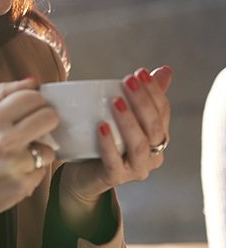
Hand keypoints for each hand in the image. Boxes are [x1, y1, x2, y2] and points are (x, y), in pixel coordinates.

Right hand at [0, 77, 58, 234]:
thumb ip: (3, 96)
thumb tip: (33, 81)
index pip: (32, 97)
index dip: (37, 101)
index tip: (32, 109)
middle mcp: (3, 139)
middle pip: (49, 117)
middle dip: (46, 122)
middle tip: (37, 129)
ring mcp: (15, 163)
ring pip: (49, 148)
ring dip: (40, 151)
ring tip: (22, 156)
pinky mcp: (23, 185)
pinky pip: (42, 171)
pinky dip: (33, 171)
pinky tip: (17, 172)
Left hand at [59, 66, 171, 234]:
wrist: (82, 174)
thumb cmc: (104, 141)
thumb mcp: (121, 116)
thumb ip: (140, 96)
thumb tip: (164, 70)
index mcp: (157, 137)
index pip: (162, 111)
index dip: (154, 91)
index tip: (139, 72)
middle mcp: (152, 155)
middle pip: (153, 127)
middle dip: (142, 102)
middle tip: (128, 81)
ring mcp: (135, 169)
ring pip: (138, 145)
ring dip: (128, 121)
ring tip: (115, 100)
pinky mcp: (114, 178)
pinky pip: (114, 162)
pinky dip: (108, 144)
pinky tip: (101, 126)